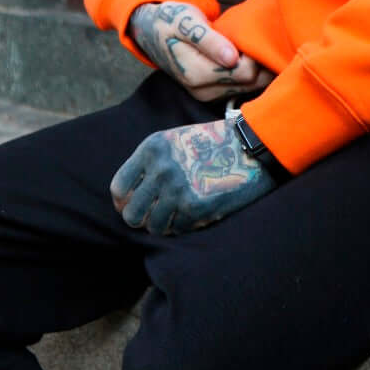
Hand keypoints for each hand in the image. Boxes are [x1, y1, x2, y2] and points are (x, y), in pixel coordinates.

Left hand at [111, 116, 275, 234]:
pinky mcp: (195, 206)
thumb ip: (150, 164)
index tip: (132, 206)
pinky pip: (177, 229)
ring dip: (163, 225)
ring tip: (176, 215)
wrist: (251, 147)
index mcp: (152, 148)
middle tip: (153, 216)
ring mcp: (178, 189)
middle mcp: (161, 168)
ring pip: (153, 226)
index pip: (119, 187)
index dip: (123, 202)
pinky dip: (183, 226)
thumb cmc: (213, 144)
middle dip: (141, 219)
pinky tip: (194, 214)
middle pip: (132, 213)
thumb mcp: (175, 141)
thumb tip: (127, 199)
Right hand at [129, 1, 272, 101]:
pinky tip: (248, 56)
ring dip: (258, 70)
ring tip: (255, 46)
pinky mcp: (213, 94)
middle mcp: (202, 91)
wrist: (154, 32)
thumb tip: (232, 58)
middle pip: (249, 83)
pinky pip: (242, 88)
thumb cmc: (171, 20)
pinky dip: (250, 74)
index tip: (255, 36)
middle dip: (261, 63)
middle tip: (260, 40)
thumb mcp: (185, 21)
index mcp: (195, 73)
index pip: (243, 73)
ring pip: (249, 88)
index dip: (256, 55)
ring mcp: (208, 95)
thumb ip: (209, 40)